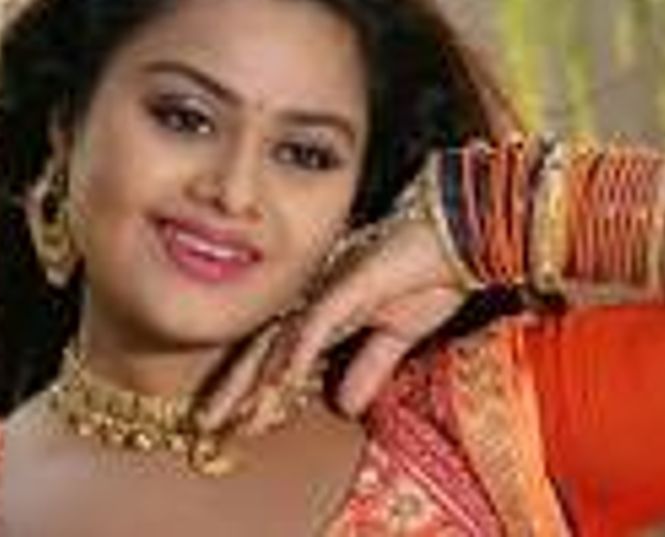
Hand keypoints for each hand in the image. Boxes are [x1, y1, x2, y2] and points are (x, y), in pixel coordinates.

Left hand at [195, 212, 467, 433]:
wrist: (458, 238)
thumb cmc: (427, 275)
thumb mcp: (397, 336)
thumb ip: (368, 367)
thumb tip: (346, 406)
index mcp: (321, 311)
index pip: (275, 353)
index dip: (251, 388)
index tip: (229, 423)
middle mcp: (314, 299)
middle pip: (263, 349)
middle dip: (235, 390)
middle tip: (206, 425)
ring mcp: (328, 290)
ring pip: (283, 341)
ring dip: (260, 382)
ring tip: (238, 417)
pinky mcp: (351, 284)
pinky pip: (319, 322)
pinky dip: (300, 351)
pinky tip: (284, 379)